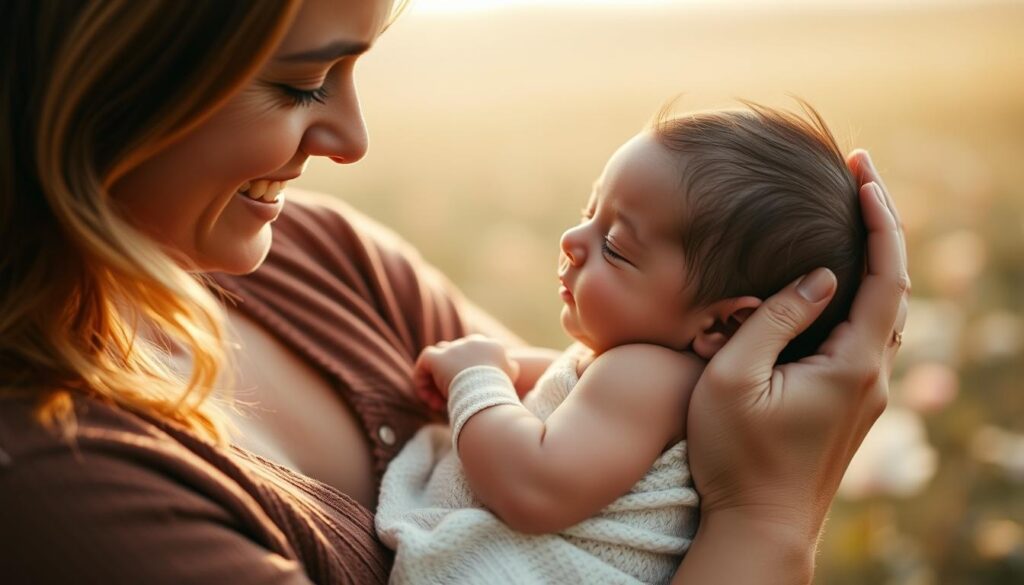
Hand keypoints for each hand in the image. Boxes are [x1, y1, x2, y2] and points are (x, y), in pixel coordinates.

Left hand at [413, 335, 520, 408]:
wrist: (488, 391)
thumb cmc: (500, 389)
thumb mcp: (512, 377)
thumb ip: (509, 367)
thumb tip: (510, 365)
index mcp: (492, 345)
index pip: (475, 354)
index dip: (470, 372)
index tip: (471, 391)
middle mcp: (472, 342)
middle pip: (456, 357)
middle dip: (453, 377)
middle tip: (455, 398)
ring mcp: (454, 348)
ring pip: (439, 359)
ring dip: (437, 379)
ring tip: (439, 401)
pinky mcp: (437, 357)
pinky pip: (424, 363)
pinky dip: (422, 379)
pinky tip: (428, 398)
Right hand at [680, 150, 908, 577]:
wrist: (758, 527)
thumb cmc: (735, 456)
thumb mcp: (734, 377)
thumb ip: (776, 318)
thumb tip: (821, 275)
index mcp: (853, 363)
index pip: (885, 274)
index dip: (880, 216)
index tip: (863, 170)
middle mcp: (872, 377)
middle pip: (894, 289)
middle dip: (880, 229)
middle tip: (856, 181)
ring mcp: (864, 396)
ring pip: (882, 315)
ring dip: (869, 266)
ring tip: (844, 224)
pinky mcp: (847, 408)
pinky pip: (862, 338)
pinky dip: (855, 299)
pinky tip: (827, 289)